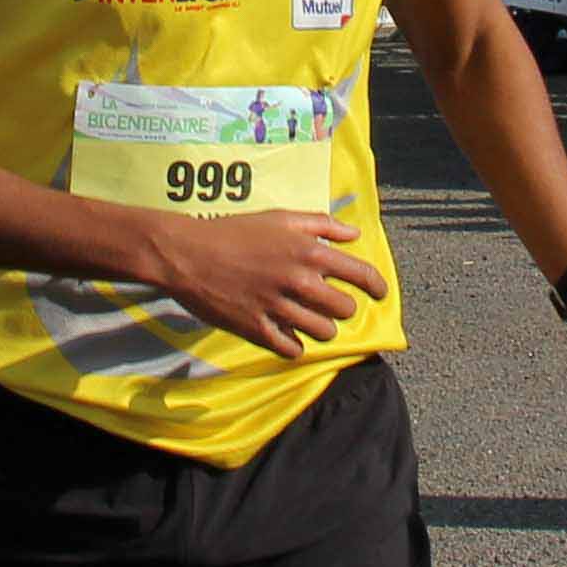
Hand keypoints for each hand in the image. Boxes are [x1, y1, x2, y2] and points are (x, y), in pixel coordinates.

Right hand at [138, 208, 392, 354]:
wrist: (187, 254)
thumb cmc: (234, 231)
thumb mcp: (279, 217)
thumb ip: (320, 224)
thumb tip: (353, 236)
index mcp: (308, 251)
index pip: (361, 275)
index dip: (377, 286)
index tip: (379, 293)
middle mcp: (298, 281)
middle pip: (344, 309)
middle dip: (341, 307)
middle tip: (328, 303)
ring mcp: (278, 307)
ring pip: (323, 332)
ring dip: (320, 327)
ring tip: (307, 318)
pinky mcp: (257, 329)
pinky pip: (293, 349)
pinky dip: (294, 344)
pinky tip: (286, 332)